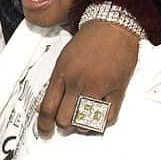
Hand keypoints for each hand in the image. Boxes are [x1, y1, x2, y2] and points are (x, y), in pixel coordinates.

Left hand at [37, 21, 139, 137]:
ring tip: (83, 117)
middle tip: (67, 121)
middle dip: (64, 124)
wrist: (112, 27)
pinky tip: (98, 117)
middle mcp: (78, 82)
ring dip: (82, 125)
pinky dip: (101, 123)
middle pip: (64, 119)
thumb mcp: (63, 59)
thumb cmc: (88, 41)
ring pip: (84, 123)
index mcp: (62, 74)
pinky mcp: (117, 91)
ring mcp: (98, 87)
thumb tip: (44, 108)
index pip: (48, 108)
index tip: (45, 132)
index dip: (44, 126)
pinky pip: (107, 119)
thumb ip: (54, 84)